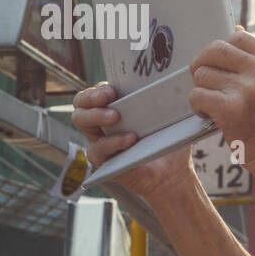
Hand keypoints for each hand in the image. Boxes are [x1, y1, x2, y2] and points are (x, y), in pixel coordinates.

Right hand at [70, 82, 197, 198]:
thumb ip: (165, 100)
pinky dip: (113, 142)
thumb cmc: (169, 142)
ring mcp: (99, 141)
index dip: (100, 88)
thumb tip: (172, 82)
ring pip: (80, 121)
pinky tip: (130, 139)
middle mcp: (102, 123)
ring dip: (96, 115)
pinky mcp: (102, 160)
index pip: (96, 92)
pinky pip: (97, 149)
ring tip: (116, 116)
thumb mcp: (169, 118)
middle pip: (80, 103)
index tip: (113, 88)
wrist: (174, 173)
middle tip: (107, 98)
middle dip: (90, 97)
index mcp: (115, 108)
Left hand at [187, 29, 254, 187]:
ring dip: (202, 88)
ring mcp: (250, 89)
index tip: (220, 63)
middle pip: (216, 49)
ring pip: (203, 73)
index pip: (239, 37)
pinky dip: (198, 106)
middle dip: (203, 62)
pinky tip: (209, 115)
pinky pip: (197, 95)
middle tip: (204, 77)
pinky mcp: (232, 109)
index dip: (223, 48)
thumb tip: (235, 31)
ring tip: (213, 102)